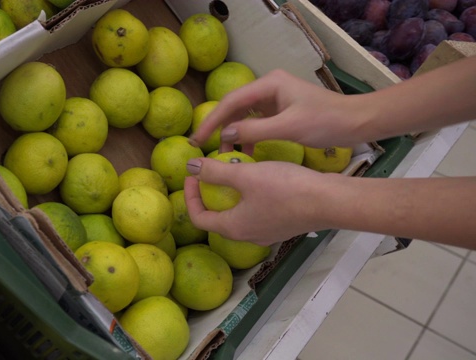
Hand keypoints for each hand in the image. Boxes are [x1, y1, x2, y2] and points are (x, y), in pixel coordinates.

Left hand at [184, 157, 330, 245]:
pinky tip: (260, 174)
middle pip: (218, 215)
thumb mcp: (245, 175)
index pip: (198, 217)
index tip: (193, 173)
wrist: (330, 201)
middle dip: (211, 191)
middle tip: (212, 168)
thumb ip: (215, 172)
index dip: (189, 195)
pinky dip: (251, 193)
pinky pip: (258, 210)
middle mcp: (248, 235)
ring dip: (232, 190)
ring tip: (236, 166)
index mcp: (234, 228)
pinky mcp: (283, 224)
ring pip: (240, 211)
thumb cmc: (286, 189)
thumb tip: (190, 167)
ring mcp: (267, 231)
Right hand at [189, 69, 369, 152]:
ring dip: (233, 134)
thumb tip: (226, 134)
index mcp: (269, 84)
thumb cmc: (326, 121)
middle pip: (234, 107)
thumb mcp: (289, 127)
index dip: (212, 120)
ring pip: (244, 117)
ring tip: (225, 154)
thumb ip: (255, 130)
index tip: (197, 139)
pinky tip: (246, 153)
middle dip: (219, 127)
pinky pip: (256, 124)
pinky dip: (249, 138)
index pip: (231, 101)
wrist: (357, 122)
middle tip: (202, 147)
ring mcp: (275, 99)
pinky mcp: (281, 111)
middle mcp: (268, 87)